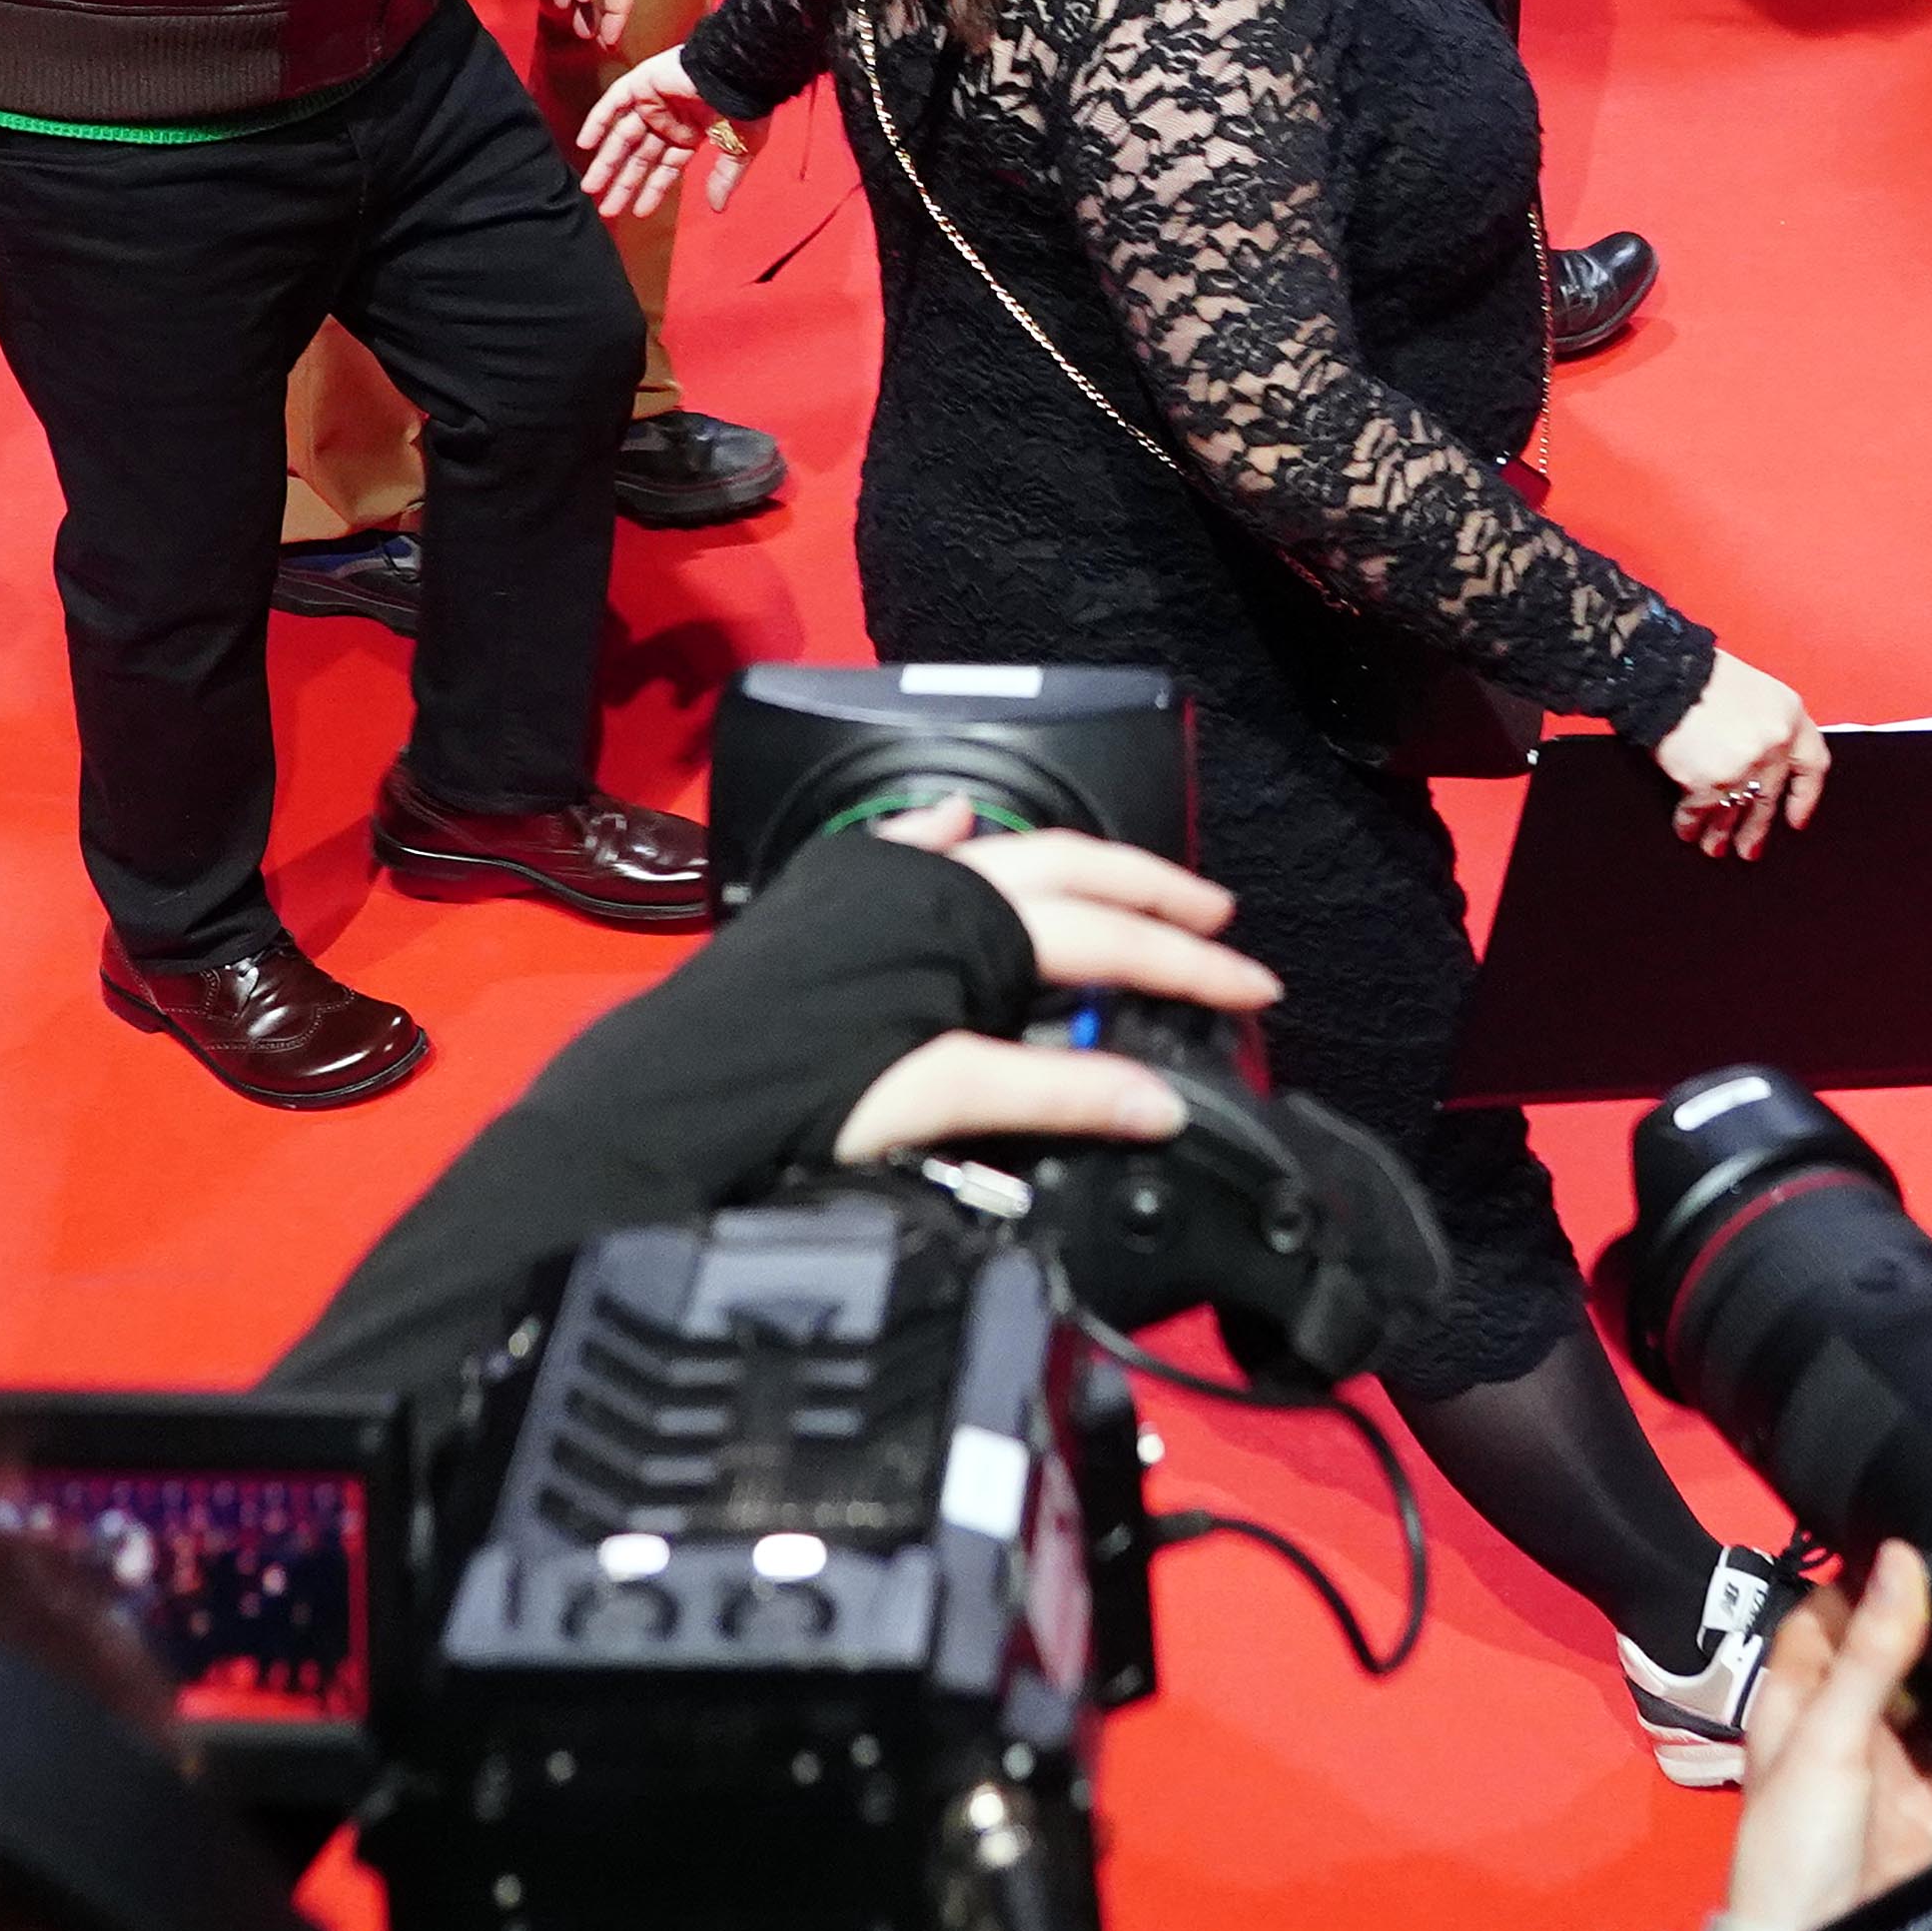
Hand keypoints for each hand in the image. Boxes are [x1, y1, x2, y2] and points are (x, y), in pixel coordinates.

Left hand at [576, 48, 737, 218]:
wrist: (737, 69)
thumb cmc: (744, 106)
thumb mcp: (740, 148)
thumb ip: (725, 177)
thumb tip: (717, 208)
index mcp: (691, 134)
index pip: (665, 167)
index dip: (652, 189)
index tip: (638, 212)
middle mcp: (669, 120)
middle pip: (639, 157)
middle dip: (624, 183)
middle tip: (607, 211)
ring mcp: (652, 102)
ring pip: (622, 136)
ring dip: (606, 162)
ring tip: (590, 188)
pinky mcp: (641, 82)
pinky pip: (613, 104)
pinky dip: (597, 122)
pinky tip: (585, 145)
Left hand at [824, 806, 1280, 1165]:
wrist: (676, 1093)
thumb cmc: (798, 1100)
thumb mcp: (933, 1103)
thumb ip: (1051, 1096)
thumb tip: (1160, 1104)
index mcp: (968, 925)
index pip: (1110, 940)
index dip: (1190, 965)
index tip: (1255, 989)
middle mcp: (933, 883)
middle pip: (1073, 872)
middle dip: (1155, 893)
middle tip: (1221, 920)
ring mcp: (884, 882)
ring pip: (1009, 852)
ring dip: (1079, 868)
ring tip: (1130, 889)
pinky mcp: (837, 897)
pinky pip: (915, 846)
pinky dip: (958, 836)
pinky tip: (969, 826)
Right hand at [1651, 652, 1825, 860]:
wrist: (1669, 674)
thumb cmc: (1706, 676)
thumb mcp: (1757, 692)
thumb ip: (1767, 726)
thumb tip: (1761, 767)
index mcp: (1790, 717)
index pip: (1813, 766)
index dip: (1805, 797)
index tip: (1796, 820)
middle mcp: (1774, 746)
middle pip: (1770, 798)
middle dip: (1757, 829)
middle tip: (1750, 850)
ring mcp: (1743, 767)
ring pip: (1735, 812)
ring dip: (1722, 835)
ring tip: (1714, 849)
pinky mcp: (1708, 782)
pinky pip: (1700, 812)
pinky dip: (1692, 825)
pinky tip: (1687, 831)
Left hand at [1715, 1543, 1931, 1930]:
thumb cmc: (1800, 1839)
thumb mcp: (1831, 1736)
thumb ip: (1873, 1652)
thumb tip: (1903, 1553)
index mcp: (1801, 1700)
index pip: (1828, 1617)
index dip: (1864, 1575)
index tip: (1927, 1529)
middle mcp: (1849, 1725)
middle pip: (1897, 1656)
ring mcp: (1898, 1769)